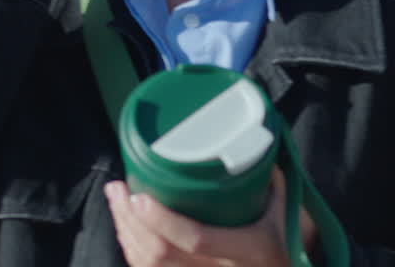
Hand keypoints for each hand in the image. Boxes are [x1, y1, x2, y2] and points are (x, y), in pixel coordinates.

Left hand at [104, 170, 317, 266]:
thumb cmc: (276, 245)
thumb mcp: (278, 215)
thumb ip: (265, 181)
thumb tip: (248, 140)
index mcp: (246, 250)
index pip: (197, 239)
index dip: (164, 221)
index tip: (139, 196)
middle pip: (160, 253)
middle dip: (131, 220)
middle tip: (118, 188)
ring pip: (148, 264)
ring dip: (126, 231)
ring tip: (116, 199)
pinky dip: (131, 249)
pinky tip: (125, 227)